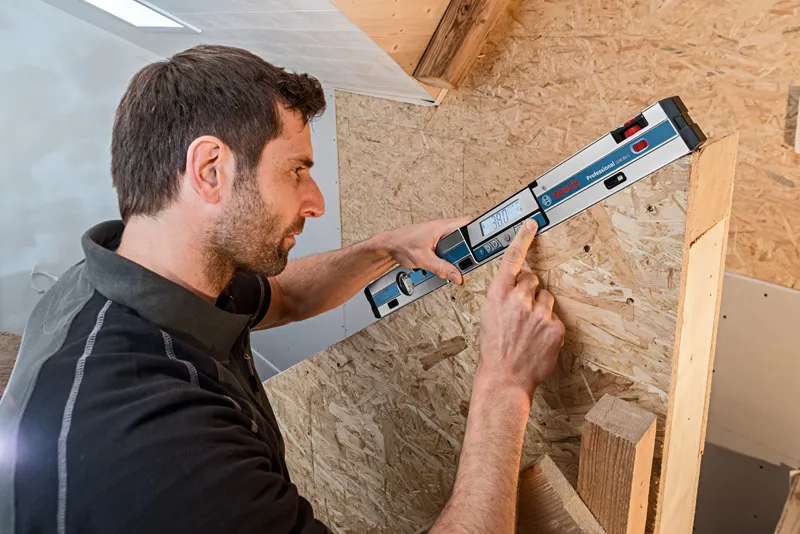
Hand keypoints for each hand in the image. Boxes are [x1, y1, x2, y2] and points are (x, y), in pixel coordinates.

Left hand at [379, 217, 471, 283]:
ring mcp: (439, 235)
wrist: (388, 246)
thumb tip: (457, 276)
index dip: (477, 234)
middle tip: (459, 262)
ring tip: (446, 264)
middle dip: (464, 252)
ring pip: (456, 246)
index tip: (481, 247)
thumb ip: (441, 268)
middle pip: (464, 239)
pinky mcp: (435, 242)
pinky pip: (447, 250)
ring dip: (453, 257)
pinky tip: (439, 263)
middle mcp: (443, 228)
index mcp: (443, 226)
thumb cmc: (402, 244)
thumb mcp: (423, 259)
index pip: (469, 223)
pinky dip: (445, 258)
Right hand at [477, 219, 564, 403]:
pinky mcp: (554, 327)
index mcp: (498, 295)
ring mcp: (538, 313)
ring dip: (540, 310)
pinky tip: (538, 340)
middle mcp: (518, 300)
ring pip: (547, 299)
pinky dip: (549, 327)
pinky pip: (555, 318)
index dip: (522, 238)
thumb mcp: (489, 317)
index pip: (512, 258)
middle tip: (523, 310)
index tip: (531, 224)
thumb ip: (503, 298)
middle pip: (533, 279)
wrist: (504, 377)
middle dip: (530, 291)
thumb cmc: (494, 350)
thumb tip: (516, 289)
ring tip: (529, 330)